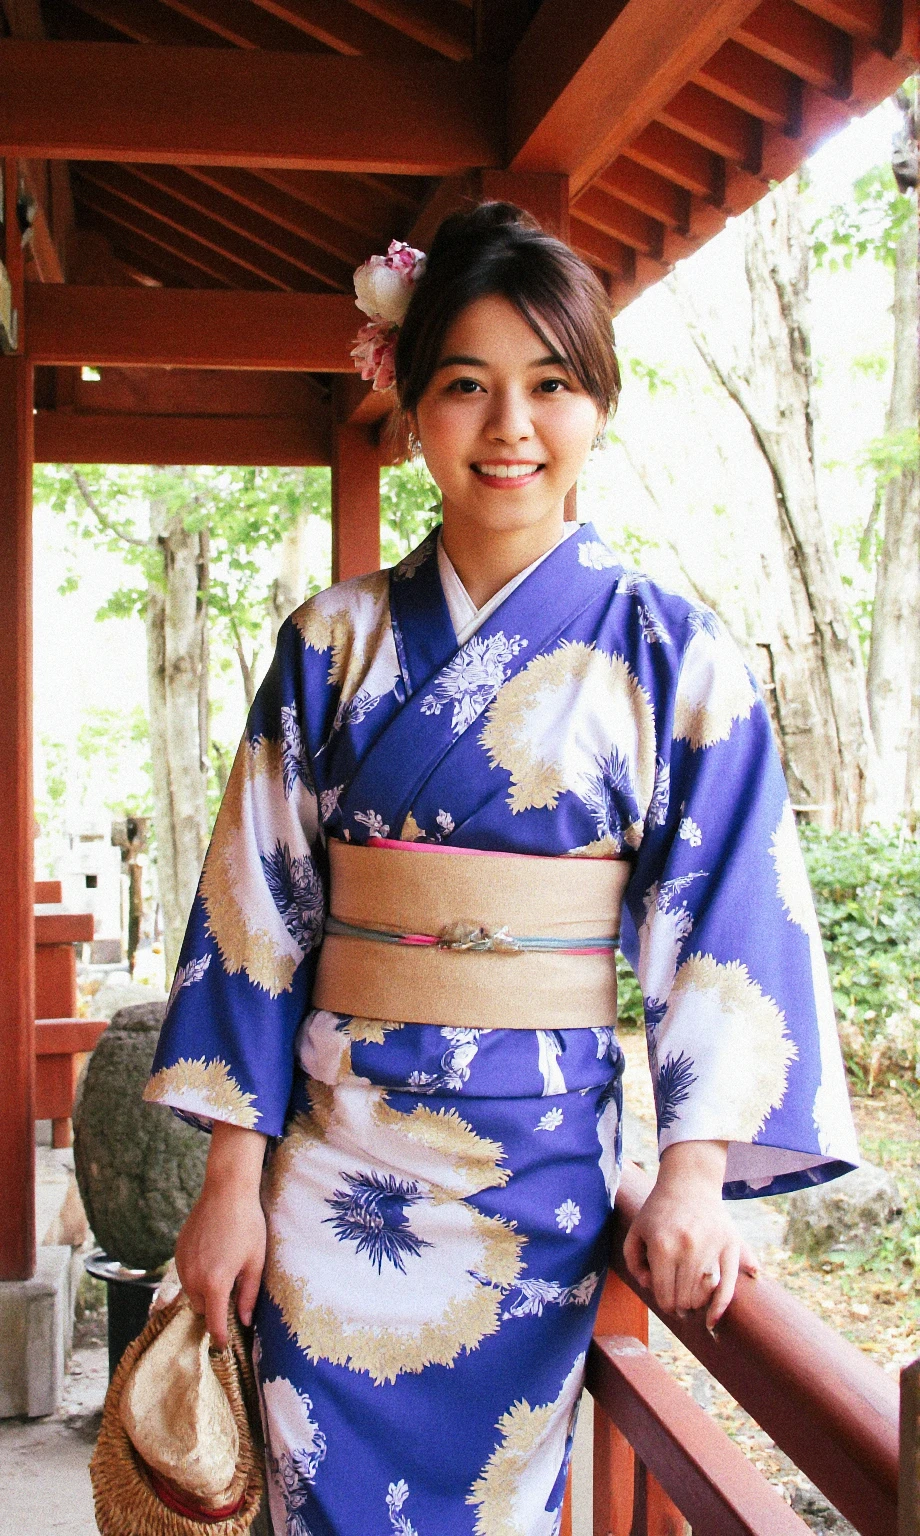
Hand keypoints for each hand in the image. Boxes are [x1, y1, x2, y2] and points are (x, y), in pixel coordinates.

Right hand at [175, 1123, 267, 1349]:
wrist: (226, 1191)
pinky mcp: (177, 1252)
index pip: (213, 1323)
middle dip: (213, 1308)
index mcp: (214, 1284)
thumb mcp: (255, 1262)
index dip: (219, 1338)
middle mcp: (193, 1278)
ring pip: (190, 1292)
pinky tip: (212, 1257)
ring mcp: (182, 1264)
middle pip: (200, 1308)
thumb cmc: (247, 1225)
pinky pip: (185, 1274)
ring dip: (203, 1291)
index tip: (224, 1348)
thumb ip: (248, 1295)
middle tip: (230, 1296)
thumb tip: (244, 1321)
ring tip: (223, 1270)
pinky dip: (196, 1275)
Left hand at [622, 1140, 758, 1329]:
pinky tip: (712, 1321)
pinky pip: (728, 1286)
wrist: (689, 1182)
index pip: (664, 1295)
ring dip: (695, 1304)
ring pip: (703, 1297)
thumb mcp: (636, 1232)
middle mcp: (687, 1249)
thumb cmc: (659, 1210)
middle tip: (678, 1302)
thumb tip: (650, 1287)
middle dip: (679, 1306)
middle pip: (684, 1300)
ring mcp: (711, 1248)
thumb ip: (634, 1263)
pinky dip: (719, 1308)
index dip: (664, 1303)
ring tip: (691, 1297)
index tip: (666, 1301)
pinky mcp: (730, 1246)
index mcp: (662, 1246)